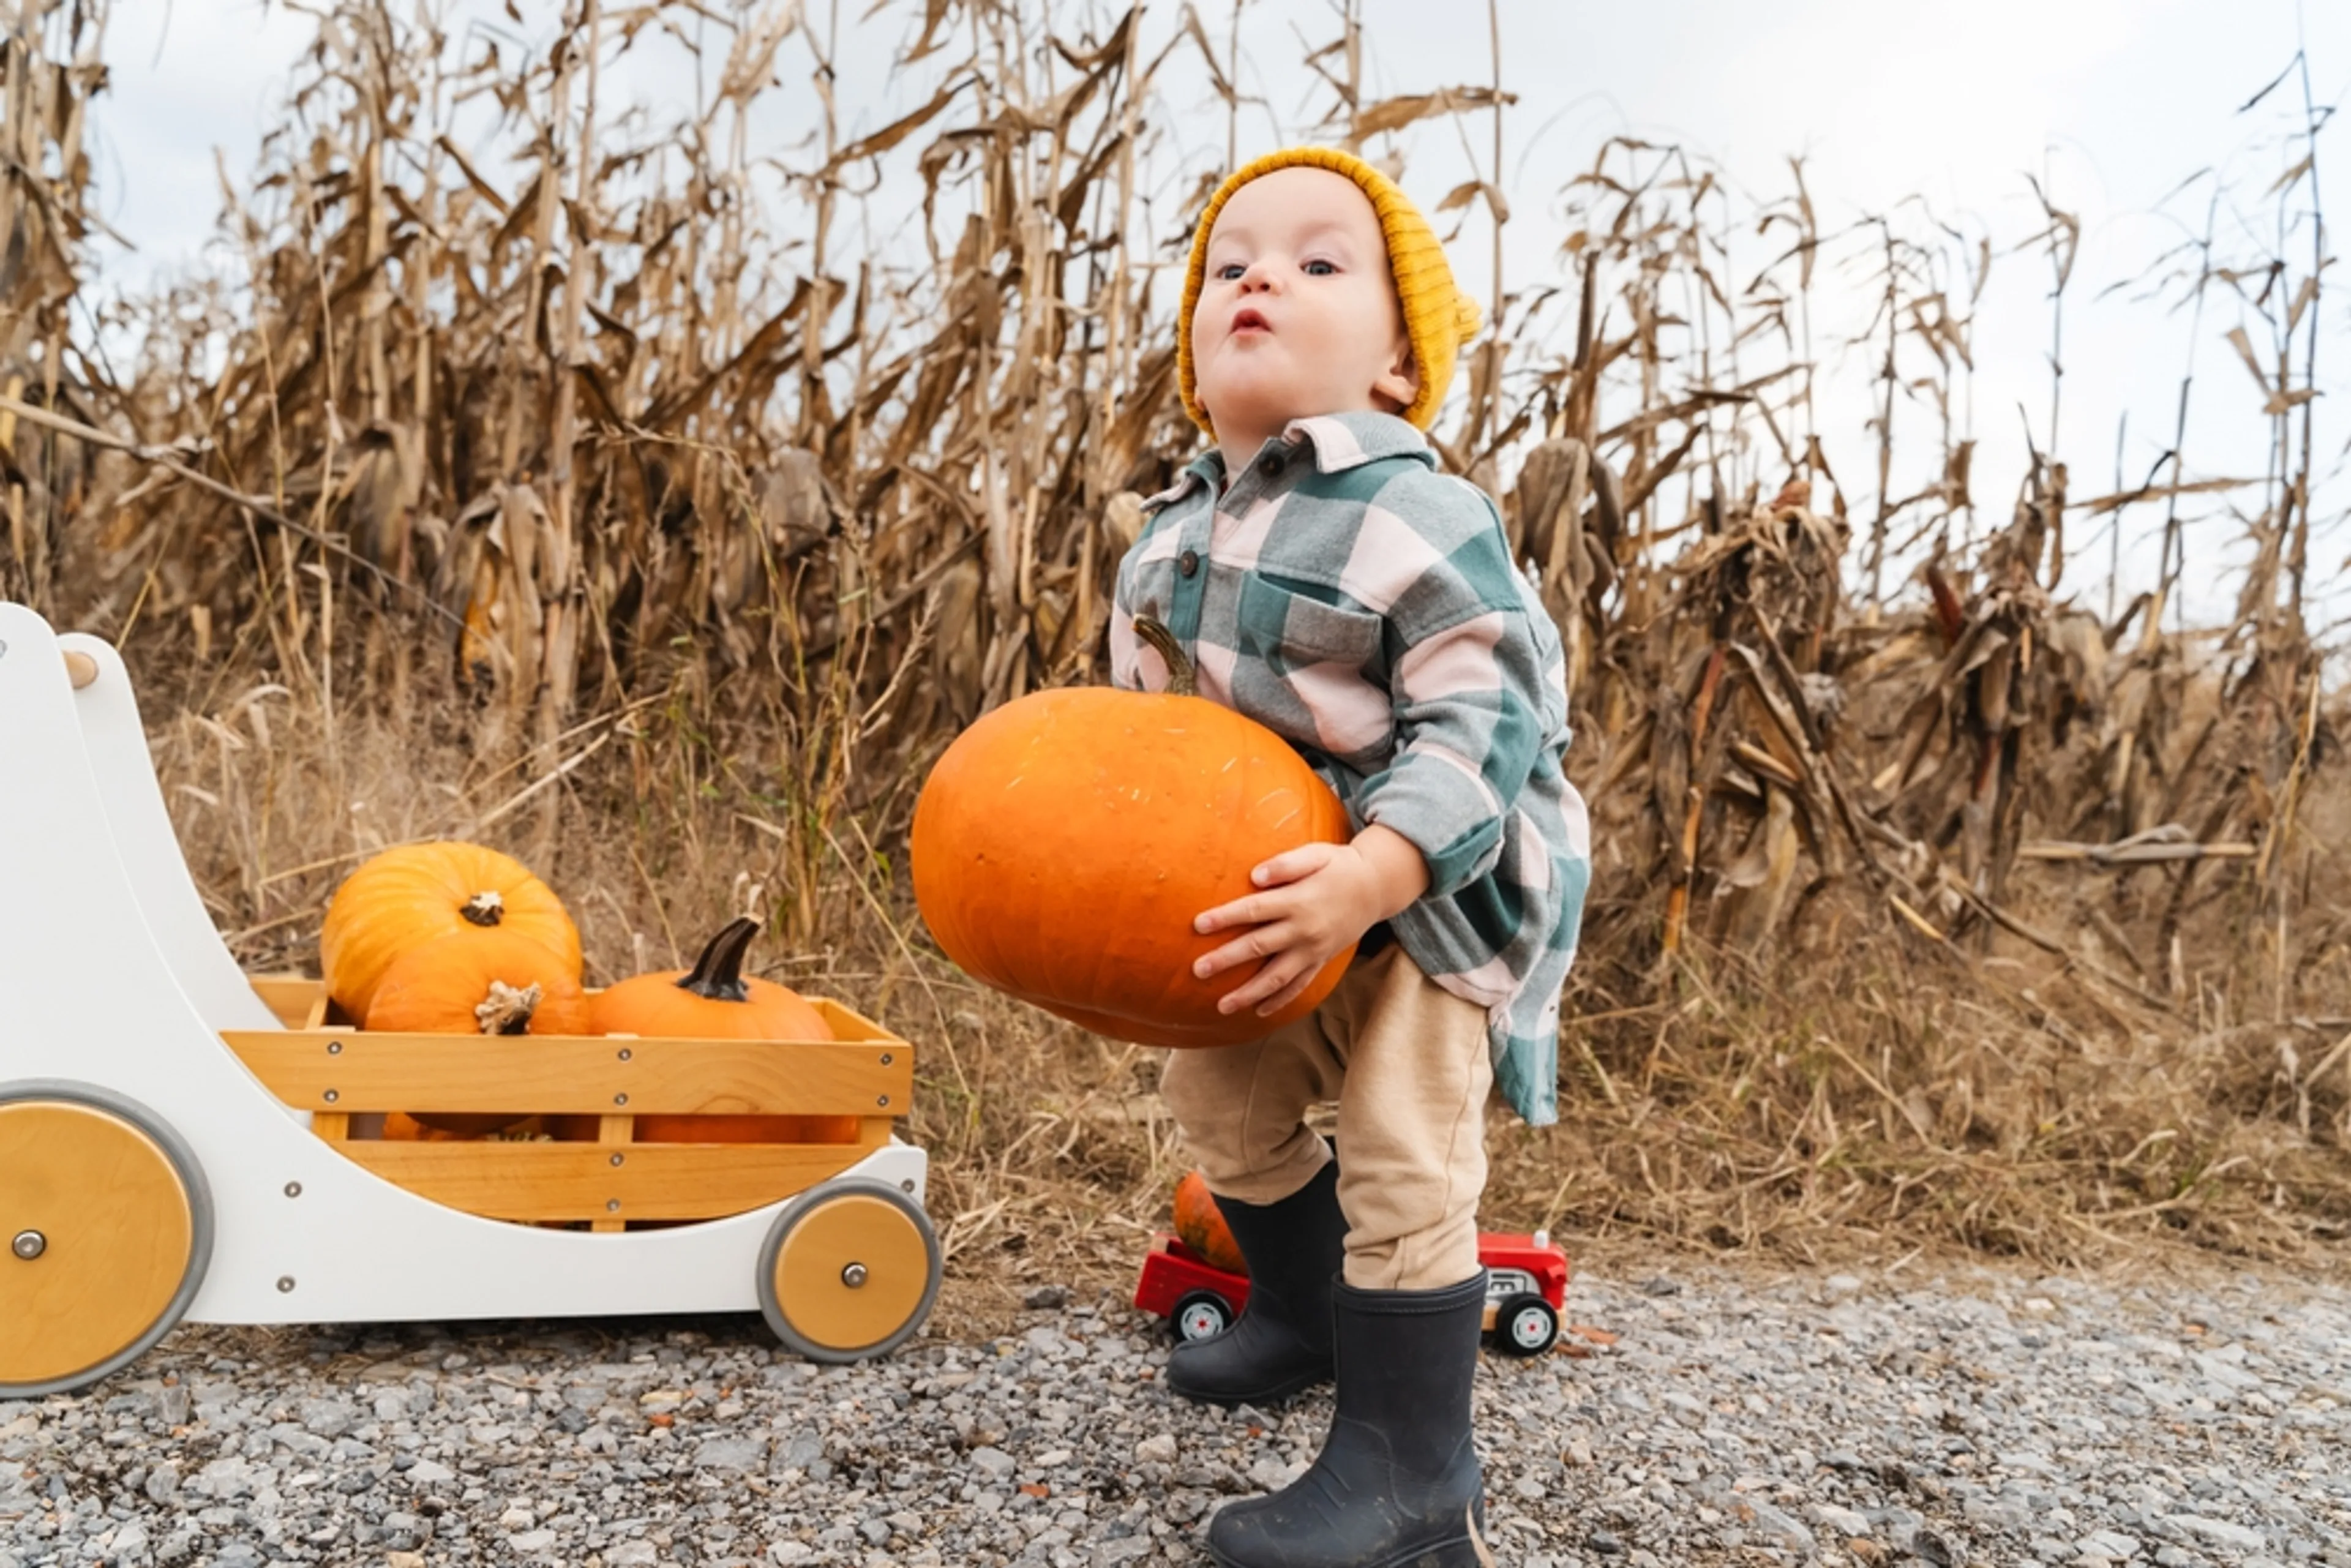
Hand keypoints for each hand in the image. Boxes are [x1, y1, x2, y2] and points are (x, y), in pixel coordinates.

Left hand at [1191, 827, 1429, 1018]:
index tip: (1198, 925)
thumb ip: (1285, 864)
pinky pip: (1299, 986)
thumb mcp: (1316, 854)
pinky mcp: (1321, 961)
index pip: (1254, 911)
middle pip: (1258, 947)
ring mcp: (1313, 950)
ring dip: (1248, 993)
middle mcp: (1303, 930)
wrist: (1376, 887)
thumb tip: (1255, 876)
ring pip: (1277, 977)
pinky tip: (1259, 1011)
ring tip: (1222, 1006)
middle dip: (1226, 960)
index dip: (1225, 918)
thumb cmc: (1339, 866)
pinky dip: (1280, 1001)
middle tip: (1198, 970)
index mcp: (1297, 901)